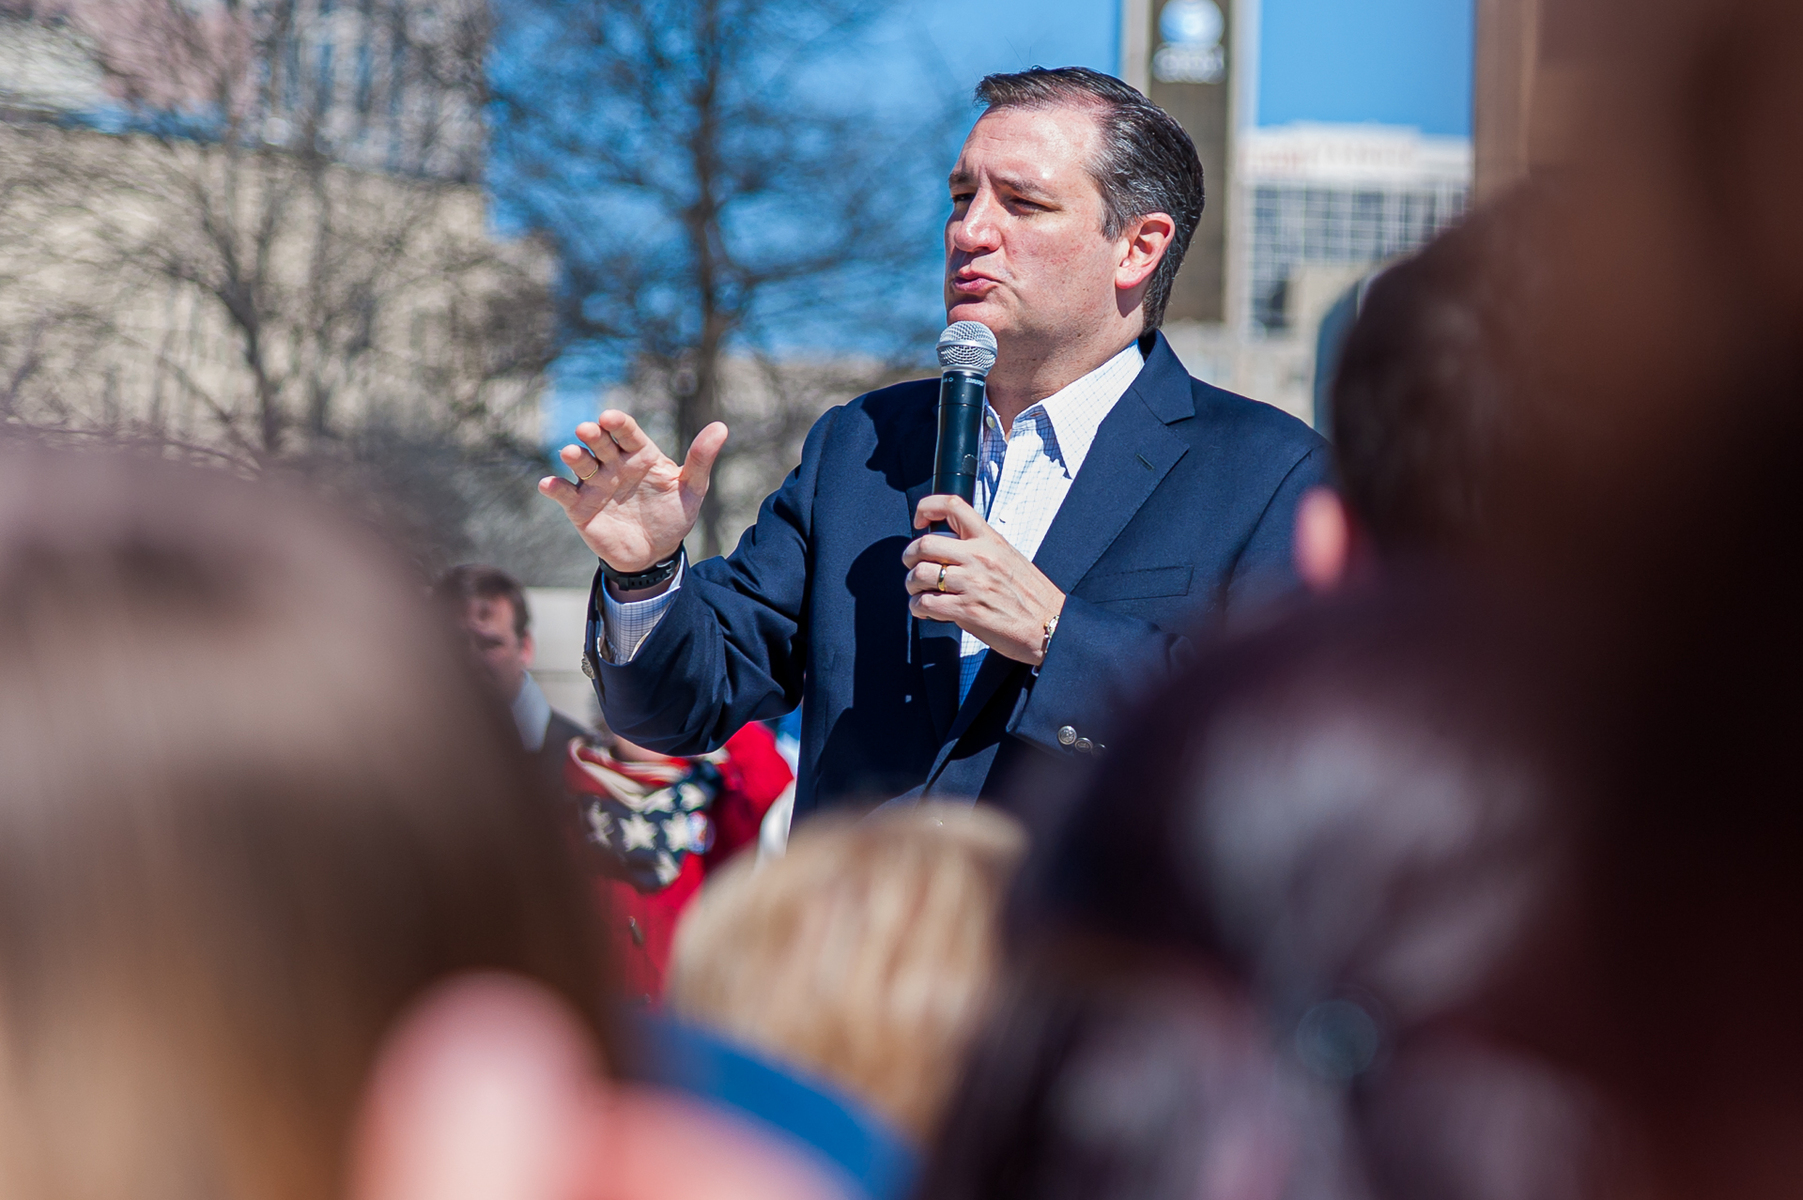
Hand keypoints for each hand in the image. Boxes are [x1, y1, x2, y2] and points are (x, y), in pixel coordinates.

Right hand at [539, 412, 727, 573]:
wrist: (654, 554)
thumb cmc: (673, 516)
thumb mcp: (691, 489)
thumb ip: (701, 460)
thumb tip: (721, 427)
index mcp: (639, 454)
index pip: (627, 433)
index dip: (618, 424)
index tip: (610, 418)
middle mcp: (614, 464)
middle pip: (600, 443)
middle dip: (593, 435)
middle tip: (587, 430)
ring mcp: (595, 484)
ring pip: (580, 464)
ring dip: (574, 457)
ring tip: (571, 454)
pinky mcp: (579, 506)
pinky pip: (564, 494)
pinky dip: (554, 488)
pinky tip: (549, 485)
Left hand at [904, 494, 1064, 664]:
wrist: (1052, 626)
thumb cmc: (1032, 597)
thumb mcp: (1010, 558)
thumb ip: (982, 549)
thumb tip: (951, 549)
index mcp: (990, 540)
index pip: (952, 506)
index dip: (927, 508)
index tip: (919, 521)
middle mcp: (980, 557)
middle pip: (924, 544)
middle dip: (909, 557)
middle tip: (912, 567)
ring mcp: (972, 584)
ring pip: (920, 575)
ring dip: (912, 585)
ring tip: (918, 592)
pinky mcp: (967, 611)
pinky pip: (926, 604)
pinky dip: (919, 608)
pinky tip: (926, 610)